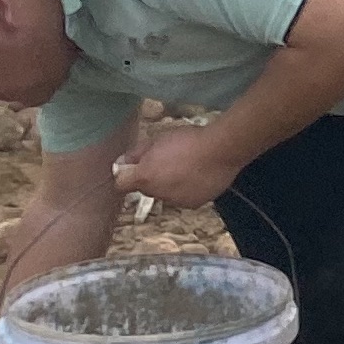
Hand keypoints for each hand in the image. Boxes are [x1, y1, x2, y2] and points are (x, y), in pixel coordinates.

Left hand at [114, 123, 246, 210]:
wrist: (222, 150)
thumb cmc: (188, 139)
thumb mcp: (158, 139)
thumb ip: (137, 153)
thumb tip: (123, 162)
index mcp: (144, 177)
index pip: (120, 184)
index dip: (126, 174)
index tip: (135, 165)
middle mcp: (157, 194)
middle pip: (147, 188)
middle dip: (153, 177)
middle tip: (169, 161)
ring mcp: (176, 201)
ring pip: (166, 194)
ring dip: (171, 184)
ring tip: (188, 167)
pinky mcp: (194, 204)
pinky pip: (185, 197)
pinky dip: (188, 189)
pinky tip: (199, 175)